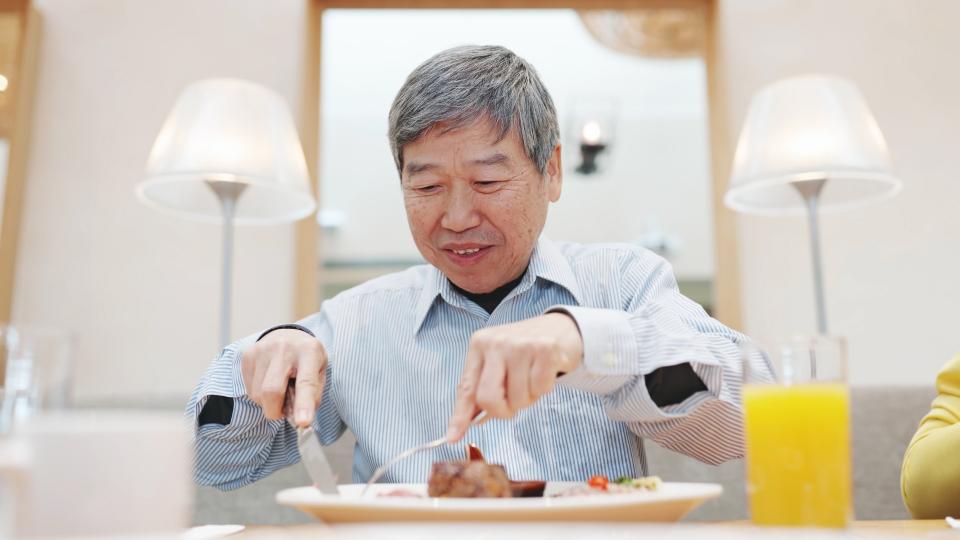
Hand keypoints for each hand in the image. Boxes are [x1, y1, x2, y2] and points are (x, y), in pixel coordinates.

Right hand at [240, 329, 326, 427]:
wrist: (288, 335)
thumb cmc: (307, 359)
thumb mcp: (320, 372)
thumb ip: (313, 395)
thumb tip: (300, 420)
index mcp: (309, 352)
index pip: (306, 382)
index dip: (304, 404)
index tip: (303, 422)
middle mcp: (284, 348)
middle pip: (272, 391)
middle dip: (275, 411)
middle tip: (283, 411)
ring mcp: (262, 350)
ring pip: (257, 394)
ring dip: (268, 403)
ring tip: (279, 390)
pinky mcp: (248, 355)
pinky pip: (249, 389)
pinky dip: (259, 395)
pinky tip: (268, 382)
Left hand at [446, 313, 582, 441]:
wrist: (560, 328)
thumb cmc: (524, 351)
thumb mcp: (498, 363)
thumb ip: (483, 388)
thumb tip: (468, 422)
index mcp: (479, 345)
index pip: (467, 388)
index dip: (459, 416)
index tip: (451, 438)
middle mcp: (496, 342)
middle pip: (488, 398)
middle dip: (502, 411)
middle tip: (512, 403)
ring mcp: (520, 345)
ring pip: (517, 398)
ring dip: (527, 398)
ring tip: (531, 379)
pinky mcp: (544, 349)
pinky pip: (540, 390)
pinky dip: (543, 389)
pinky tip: (544, 372)